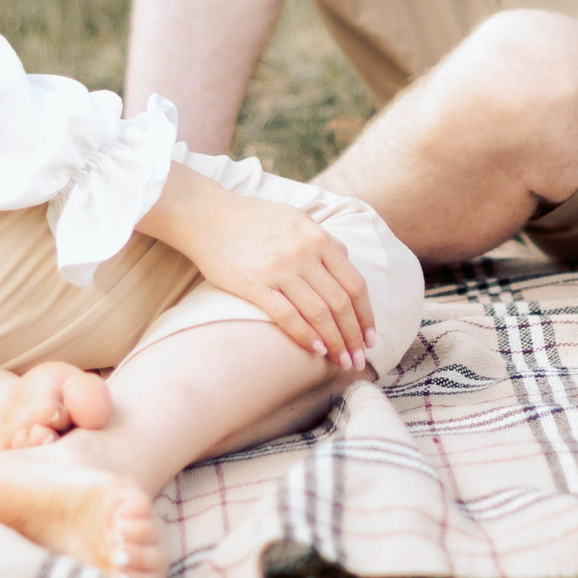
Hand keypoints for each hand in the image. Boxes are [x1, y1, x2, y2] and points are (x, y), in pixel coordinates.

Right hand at [136, 164, 377, 368]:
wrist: (207, 216)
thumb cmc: (254, 219)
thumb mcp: (297, 219)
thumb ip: (324, 241)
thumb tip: (348, 262)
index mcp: (319, 238)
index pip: (355, 284)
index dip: (366, 315)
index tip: (370, 337)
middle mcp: (304, 253)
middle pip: (340, 303)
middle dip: (354, 336)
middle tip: (359, 360)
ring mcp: (280, 269)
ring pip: (319, 313)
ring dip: (334, 342)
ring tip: (341, 361)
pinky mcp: (255, 285)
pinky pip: (287, 316)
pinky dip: (305, 336)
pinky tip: (315, 350)